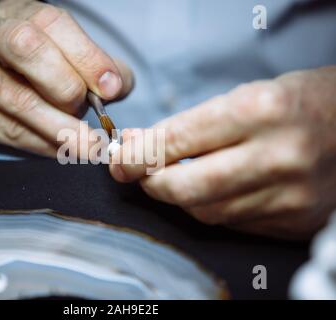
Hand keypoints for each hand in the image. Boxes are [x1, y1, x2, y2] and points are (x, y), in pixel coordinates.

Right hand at [0, 0, 132, 155]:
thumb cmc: (25, 74)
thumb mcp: (60, 58)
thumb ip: (94, 67)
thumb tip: (116, 85)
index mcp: (14, 14)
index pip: (52, 23)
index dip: (87, 56)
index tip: (112, 88)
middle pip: (27, 50)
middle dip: (67, 87)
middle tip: (86, 111)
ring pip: (18, 100)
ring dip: (61, 128)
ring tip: (88, 145)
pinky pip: (6, 130)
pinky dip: (41, 144)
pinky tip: (60, 150)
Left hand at [110, 66, 335, 239]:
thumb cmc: (298, 102)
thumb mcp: (245, 95)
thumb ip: (190, 124)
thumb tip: (137, 142)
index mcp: (262, 110)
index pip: (179, 139)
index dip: (139, 152)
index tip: (119, 156)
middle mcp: (277, 156)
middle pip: (187, 187)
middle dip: (150, 183)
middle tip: (136, 173)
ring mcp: (290, 195)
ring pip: (206, 211)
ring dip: (178, 197)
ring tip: (169, 178)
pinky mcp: (295, 220)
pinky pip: (233, 223)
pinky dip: (209, 208)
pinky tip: (206, 191)